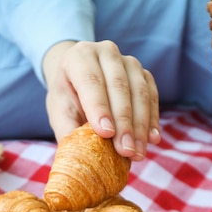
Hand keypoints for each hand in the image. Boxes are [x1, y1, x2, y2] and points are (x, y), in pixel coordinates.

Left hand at [43, 40, 160, 160]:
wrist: (77, 78)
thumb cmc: (67, 96)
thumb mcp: (59, 111)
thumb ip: (67, 130)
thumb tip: (81, 158)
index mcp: (80, 56)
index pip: (91, 81)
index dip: (99, 108)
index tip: (106, 133)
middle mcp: (106, 52)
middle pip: (118, 87)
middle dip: (124, 122)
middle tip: (126, 150)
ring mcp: (129, 61)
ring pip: (139, 92)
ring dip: (140, 125)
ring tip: (138, 152)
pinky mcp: (144, 74)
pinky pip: (152, 96)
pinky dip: (152, 119)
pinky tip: (152, 139)